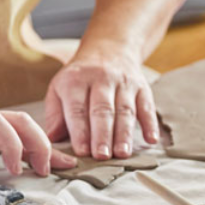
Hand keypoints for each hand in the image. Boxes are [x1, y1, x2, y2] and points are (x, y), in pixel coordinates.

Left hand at [43, 44, 158, 159]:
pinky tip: (151, 140)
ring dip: (124, 133)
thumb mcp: (58, 89)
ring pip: (125, 110)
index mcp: (76, 81)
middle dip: (102, 135)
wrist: (108, 48)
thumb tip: (52, 140)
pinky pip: (147, 106)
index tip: (82, 151)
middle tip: (102, 156)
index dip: (80, 131)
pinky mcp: (142, 87)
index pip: (78, 109)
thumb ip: (55, 115)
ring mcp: (124, 83)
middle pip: (103, 110)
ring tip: (122, 153)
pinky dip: (150, 124)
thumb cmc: (78, 78)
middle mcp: (101, 79)